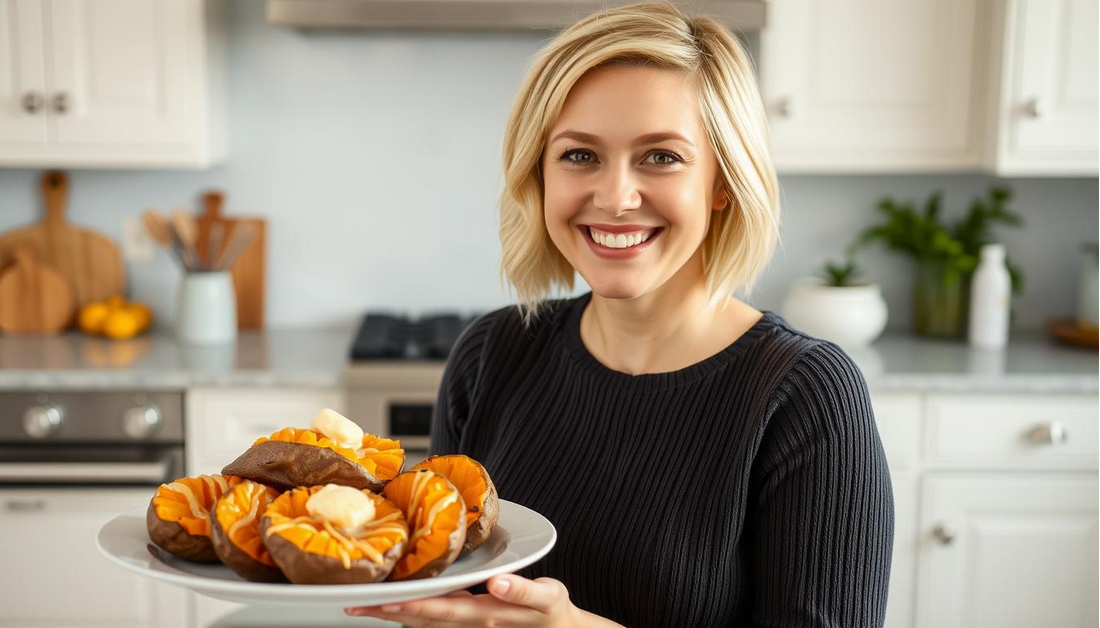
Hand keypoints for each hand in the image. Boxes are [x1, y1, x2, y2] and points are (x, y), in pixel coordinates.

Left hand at [344, 574, 582, 626]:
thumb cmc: (552, 611)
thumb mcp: (548, 597)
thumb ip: (523, 591)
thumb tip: (497, 582)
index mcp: (485, 614)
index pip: (440, 609)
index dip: (410, 605)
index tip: (383, 599)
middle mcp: (470, 626)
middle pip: (421, 620)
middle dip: (386, 613)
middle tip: (351, 604)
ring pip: (421, 624)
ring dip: (391, 616)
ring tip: (361, 605)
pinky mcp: (467, 626)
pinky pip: (432, 623)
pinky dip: (411, 615)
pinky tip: (392, 607)